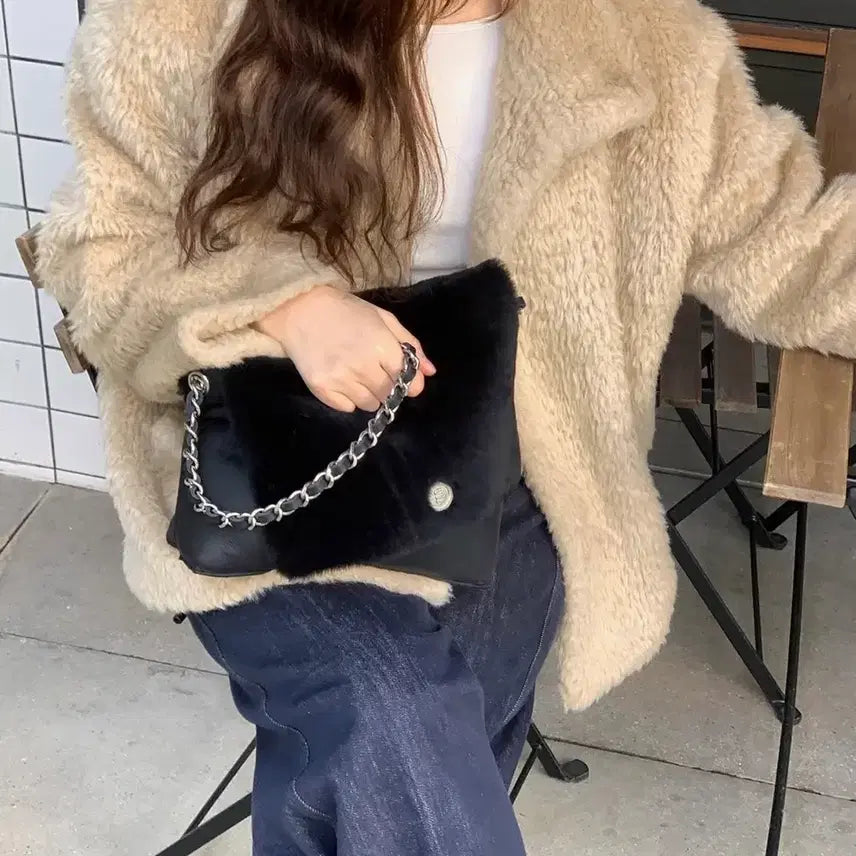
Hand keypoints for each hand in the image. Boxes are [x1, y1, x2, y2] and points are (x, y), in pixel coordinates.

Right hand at [255, 285, 436, 411]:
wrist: (300, 310)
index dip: (409, 382)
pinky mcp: (322, 389)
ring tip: (356, 373)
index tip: (400, 376)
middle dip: (387, 387)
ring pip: (369, 405)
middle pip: (389, 396)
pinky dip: (348, 398)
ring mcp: (341, 379)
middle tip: (374, 370)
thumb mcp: (383, 319)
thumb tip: (430, 372)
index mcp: (382, 346)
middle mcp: (363, 366)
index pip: (409, 383)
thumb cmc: (346, 311)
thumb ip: (410, 345)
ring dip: (368, 393)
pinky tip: (341, 378)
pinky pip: (347, 408)